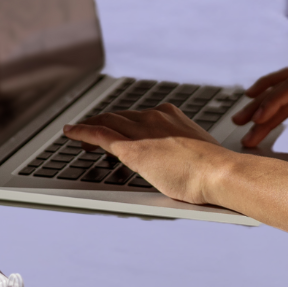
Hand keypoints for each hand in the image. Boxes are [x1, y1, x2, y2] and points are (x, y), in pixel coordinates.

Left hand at [63, 104, 230, 205]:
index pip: (139, 115)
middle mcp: (155, 117)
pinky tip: (70, 132)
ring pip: (106, 122)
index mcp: (171, 115)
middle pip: (120, 116)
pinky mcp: (131, 148)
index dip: (123, 121)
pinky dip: (81, 132)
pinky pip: (99, 134)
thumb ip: (184, 149)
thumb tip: (185, 158)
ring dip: (89, 127)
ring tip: (78, 134)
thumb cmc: (213, 168)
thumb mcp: (197, 150)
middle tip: (91, 133)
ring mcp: (142, 130)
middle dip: (103, 122)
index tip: (118, 127)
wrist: (217, 171)